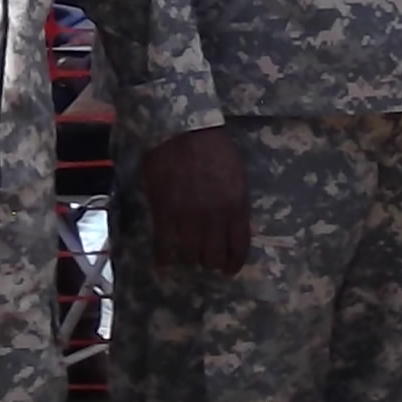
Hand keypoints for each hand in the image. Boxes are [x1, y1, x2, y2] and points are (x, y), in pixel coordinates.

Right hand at [140, 126, 253, 273]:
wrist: (181, 131)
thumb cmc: (213, 147)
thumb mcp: (237, 175)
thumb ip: (237, 203)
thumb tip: (237, 228)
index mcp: (236, 206)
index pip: (238, 247)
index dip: (233, 263)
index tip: (229, 269)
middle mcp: (213, 218)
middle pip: (212, 257)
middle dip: (210, 261)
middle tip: (205, 259)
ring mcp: (187, 218)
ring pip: (189, 256)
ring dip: (188, 259)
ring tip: (185, 256)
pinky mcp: (163, 214)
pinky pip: (164, 247)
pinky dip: (164, 259)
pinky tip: (165, 263)